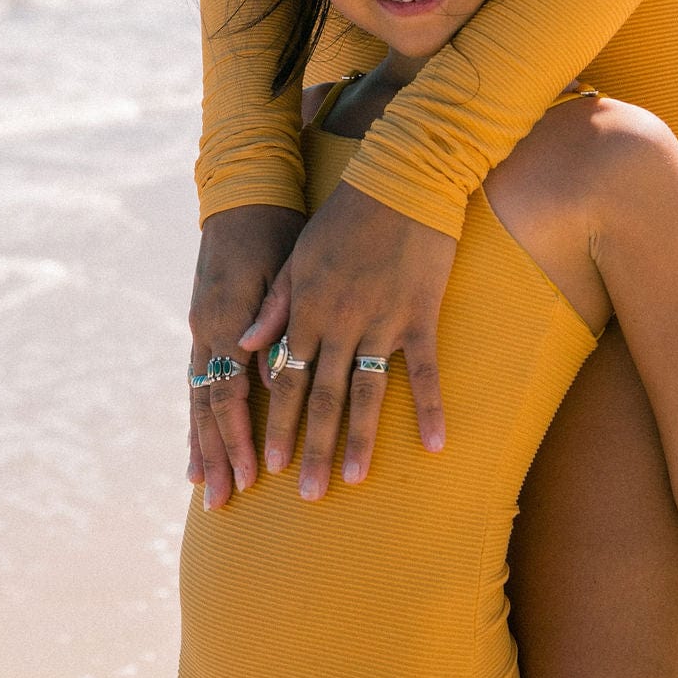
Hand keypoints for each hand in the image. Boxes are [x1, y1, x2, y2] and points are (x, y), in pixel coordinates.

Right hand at [188, 203, 303, 508]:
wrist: (246, 194)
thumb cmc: (274, 229)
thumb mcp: (280, 270)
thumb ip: (274, 322)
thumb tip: (273, 376)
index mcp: (227, 321)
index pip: (230, 395)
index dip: (239, 438)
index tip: (254, 477)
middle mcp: (208, 331)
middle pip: (208, 407)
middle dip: (216, 456)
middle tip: (222, 504)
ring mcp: (201, 328)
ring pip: (197, 398)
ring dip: (202, 444)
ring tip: (203, 488)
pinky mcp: (204, 323)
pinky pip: (198, 379)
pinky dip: (199, 414)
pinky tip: (201, 441)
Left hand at [239, 182, 456, 500]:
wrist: (400, 182)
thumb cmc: (344, 216)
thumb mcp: (297, 256)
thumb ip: (273, 306)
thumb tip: (242, 348)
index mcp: (307, 311)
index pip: (286, 380)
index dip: (279, 424)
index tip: (269, 465)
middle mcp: (341, 324)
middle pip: (323, 398)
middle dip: (313, 449)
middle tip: (308, 495)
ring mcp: (382, 323)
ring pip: (366, 393)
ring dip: (358, 440)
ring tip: (351, 480)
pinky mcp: (420, 316)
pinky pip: (426, 371)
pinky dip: (431, 408)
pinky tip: (436, 444)